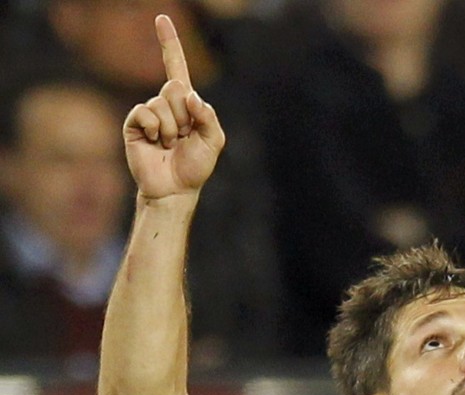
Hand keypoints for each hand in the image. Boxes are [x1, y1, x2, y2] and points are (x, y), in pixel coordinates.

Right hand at [123, 14, 224, 198]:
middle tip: (182, 136)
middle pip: (175, 88)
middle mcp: (165, 104)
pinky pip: (145, 112)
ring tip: (169, 145)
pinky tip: (154, 143)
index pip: (176, 67)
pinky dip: (154, 129)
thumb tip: (189, 95)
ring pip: (162, 103)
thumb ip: (207, 115)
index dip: (169, 44)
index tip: (161, 18)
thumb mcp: (214, 140)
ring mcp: (148, 113)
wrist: (175, 188)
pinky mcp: (133, 124)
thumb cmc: (196, 166)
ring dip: (171, 128)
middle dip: (184, 115)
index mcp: (185, 104)